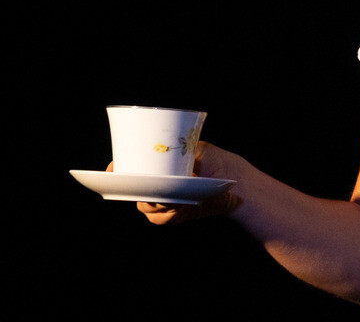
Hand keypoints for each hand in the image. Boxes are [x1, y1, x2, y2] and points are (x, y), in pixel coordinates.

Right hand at [110, 141, 243, 224]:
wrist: (237, 182)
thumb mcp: (199, 149)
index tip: (112, 171)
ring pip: (145, 207)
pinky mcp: (176, 214)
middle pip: (134, 191)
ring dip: (154, 203)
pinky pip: (160, 219)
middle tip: (147, 187)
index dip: (118, 171)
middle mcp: (159, 185)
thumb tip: (162, 151)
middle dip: (135, 190)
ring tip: (169, 197)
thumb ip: (180, 149)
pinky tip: (177, 207)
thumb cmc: (218, 161)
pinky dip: (165, 215)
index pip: (131, 170)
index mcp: (160, 167)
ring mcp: (166, 201)